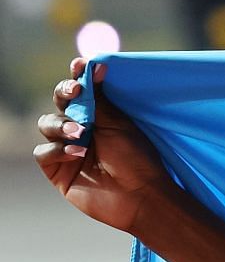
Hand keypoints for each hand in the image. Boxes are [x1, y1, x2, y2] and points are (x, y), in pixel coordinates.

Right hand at [33, 58, 170, 235]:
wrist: (143, 196)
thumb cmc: (138, 160)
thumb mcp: (119, 125)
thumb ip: (100, 100)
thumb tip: (94, 66)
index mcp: (97, 117)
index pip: (79, 92)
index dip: (76, 77)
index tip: (81, 65)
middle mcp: (79, 131)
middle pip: (58, 104)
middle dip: (64, 94)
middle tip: (76, 91)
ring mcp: (66, 150)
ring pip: (46, 124)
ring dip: (61, 125)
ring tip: (81, 133)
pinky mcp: (58, 171)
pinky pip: (43, 152)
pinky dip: (57, 150)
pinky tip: (77, 153)